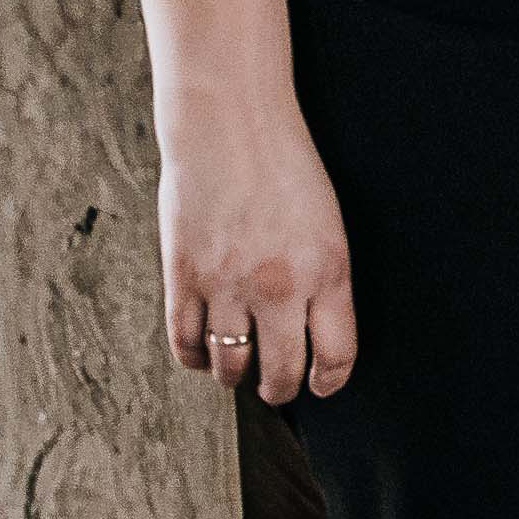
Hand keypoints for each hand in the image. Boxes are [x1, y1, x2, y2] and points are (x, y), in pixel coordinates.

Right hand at [160, 86, 357, 401]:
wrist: (230, 128)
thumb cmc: (288, 172)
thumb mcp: (330, 226)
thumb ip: (325, 281)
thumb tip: (315, 332)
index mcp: (329, 273)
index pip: (336, 355)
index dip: (329, 381)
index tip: (323, 386)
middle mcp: (280, 288)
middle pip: (281, 372)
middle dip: (280, 390)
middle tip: (277, 389)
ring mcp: (227, 286)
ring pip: (230, 366)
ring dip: (236, 378)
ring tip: (240, 373)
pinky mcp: (183, 277)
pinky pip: (185, 342)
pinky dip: (194, 359)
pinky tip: (203, 355)